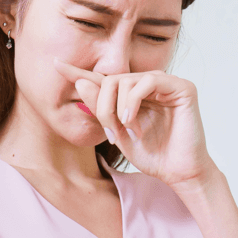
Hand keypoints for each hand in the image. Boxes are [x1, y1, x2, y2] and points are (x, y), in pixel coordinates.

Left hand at [53, 59, 215, 187]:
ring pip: (126, 79)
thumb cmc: (152, 154)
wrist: (178, 172)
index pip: (104, 78)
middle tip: (110, 132)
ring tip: (126, 131)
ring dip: (118, 108)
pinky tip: (133, 123)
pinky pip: (148, 81)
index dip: (80, 72)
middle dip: (103, 106)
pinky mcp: (182, 87)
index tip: (55, 64)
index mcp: (135, 93)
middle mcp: (150, 83)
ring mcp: (167, 83)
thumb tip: (81, 82)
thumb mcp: (117, 132)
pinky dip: (134, 102)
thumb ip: (101, 108)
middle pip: (111, 79)